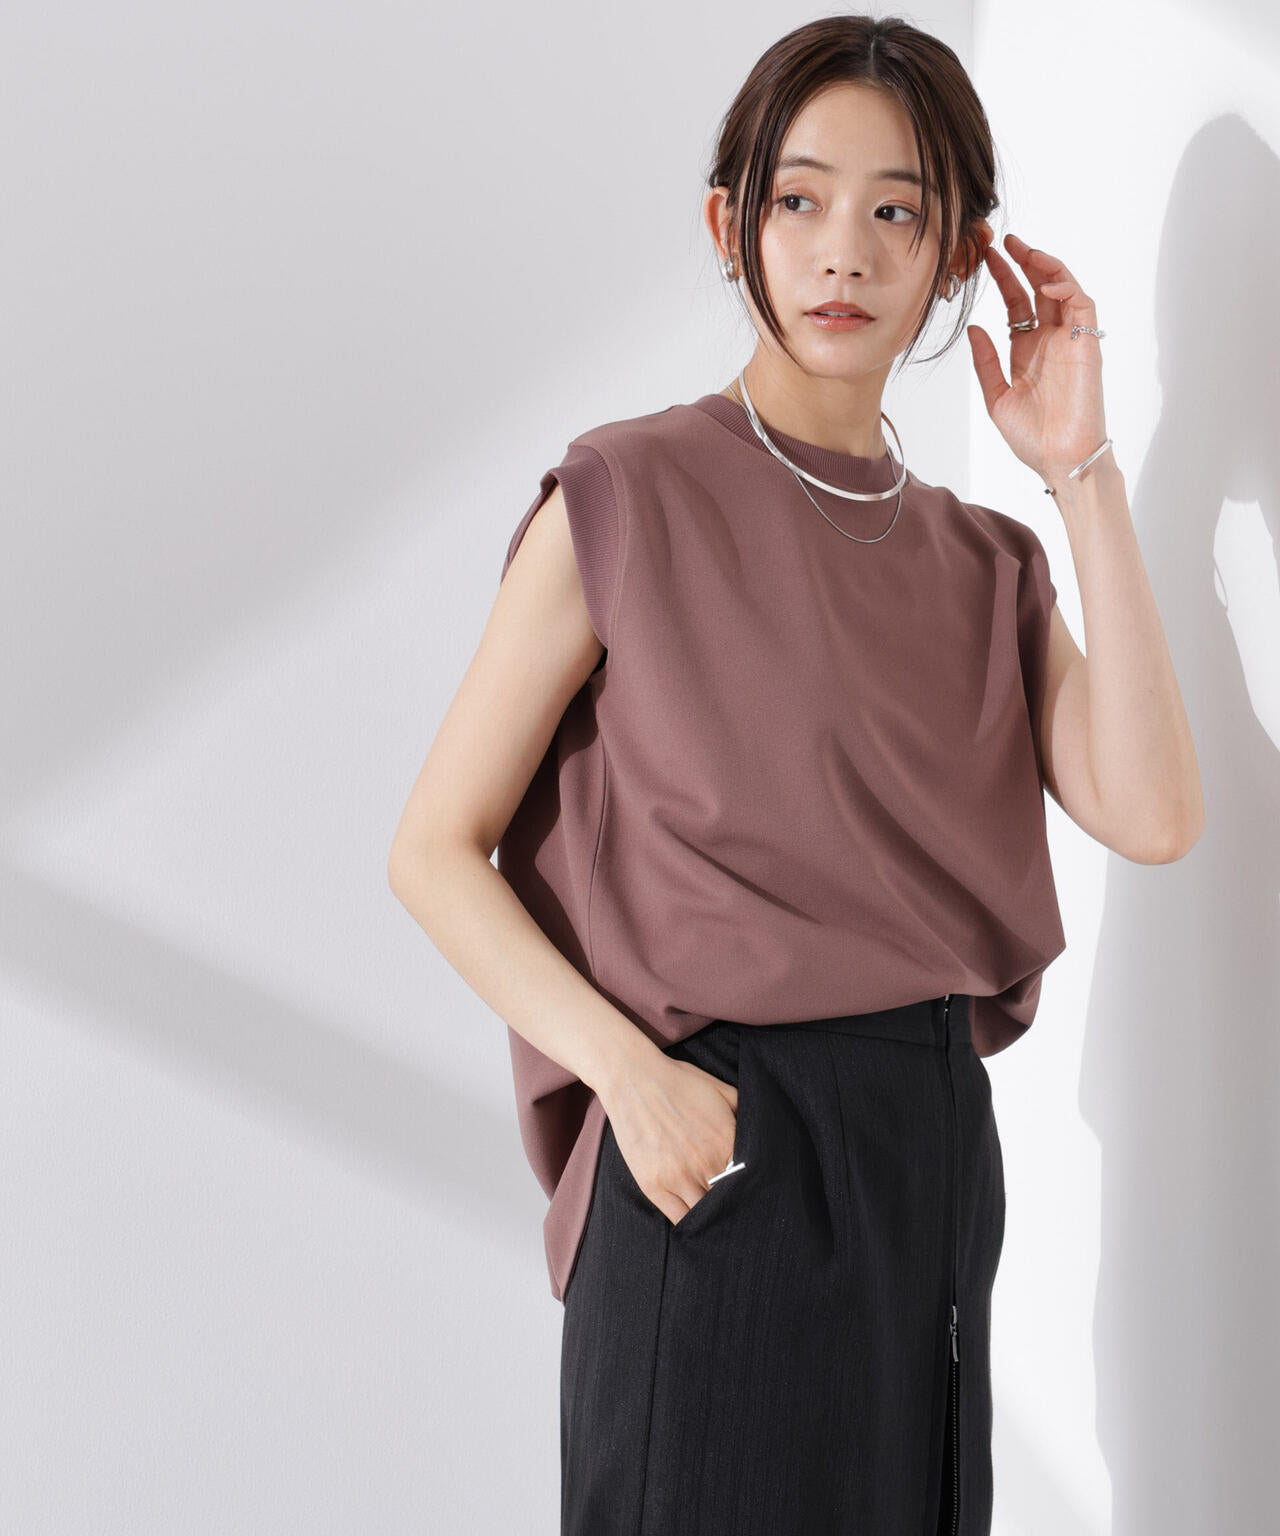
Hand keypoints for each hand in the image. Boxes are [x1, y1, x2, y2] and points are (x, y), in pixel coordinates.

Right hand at [600, 1050, 738, 1226]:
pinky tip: (697, 1220)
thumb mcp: (723, 1089)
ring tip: (719, 1217)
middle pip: (730, 1201)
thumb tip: (761, 1135)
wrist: (634, 1078)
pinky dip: (691, 1223)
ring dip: (714, 1217)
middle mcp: (705, 1163)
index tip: (753, 1193)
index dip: (752, 1189)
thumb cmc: (679, 1082)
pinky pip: (679, 1219)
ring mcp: (678, 1177)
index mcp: (726, 1141)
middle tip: (739, 1209)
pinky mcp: (654, 1185)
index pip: (749, 1180)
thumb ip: (745, 1114)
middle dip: (736, 1205)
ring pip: (706, 1214)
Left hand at [966, 232, 1109, 487]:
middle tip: (1004, 240)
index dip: (1004, 278)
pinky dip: (1066, 288)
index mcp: (1029, 350)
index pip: (1017, 302)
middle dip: (1024, 261)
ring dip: (1045, 266)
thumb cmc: (1032, 437)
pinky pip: (1082, 306)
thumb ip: (986, 363)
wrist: (1060, 459)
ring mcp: (1071, 340)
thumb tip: (973, 329)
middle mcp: (1051, 340)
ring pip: (1064, 289)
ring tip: (1024, 250)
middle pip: (1040, 288)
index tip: (986, 257)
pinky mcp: (1088, 345)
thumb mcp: (997, 397)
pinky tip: (1046, 282)